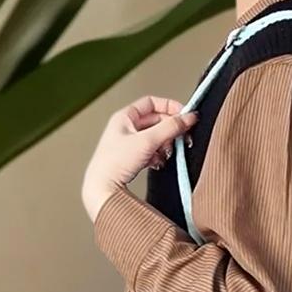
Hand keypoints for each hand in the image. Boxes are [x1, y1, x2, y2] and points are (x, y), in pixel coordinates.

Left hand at [82, 95, 197, 221]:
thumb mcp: (147, 141)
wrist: (103, 189)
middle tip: (182, 136)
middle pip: (156, 121)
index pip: (152, 103)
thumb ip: (170, 128)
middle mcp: (126, 128)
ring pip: (156, 137)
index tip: (184, 115)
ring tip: (167, 152)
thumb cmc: (114, 163)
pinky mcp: (132, 159)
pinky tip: (158, 162)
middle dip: (170, 129)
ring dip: (165, 145)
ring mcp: (129, 144)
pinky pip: (152, 152)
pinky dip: (159, 156)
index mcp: (125, 117)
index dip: (169, 106)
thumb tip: (188, 118)